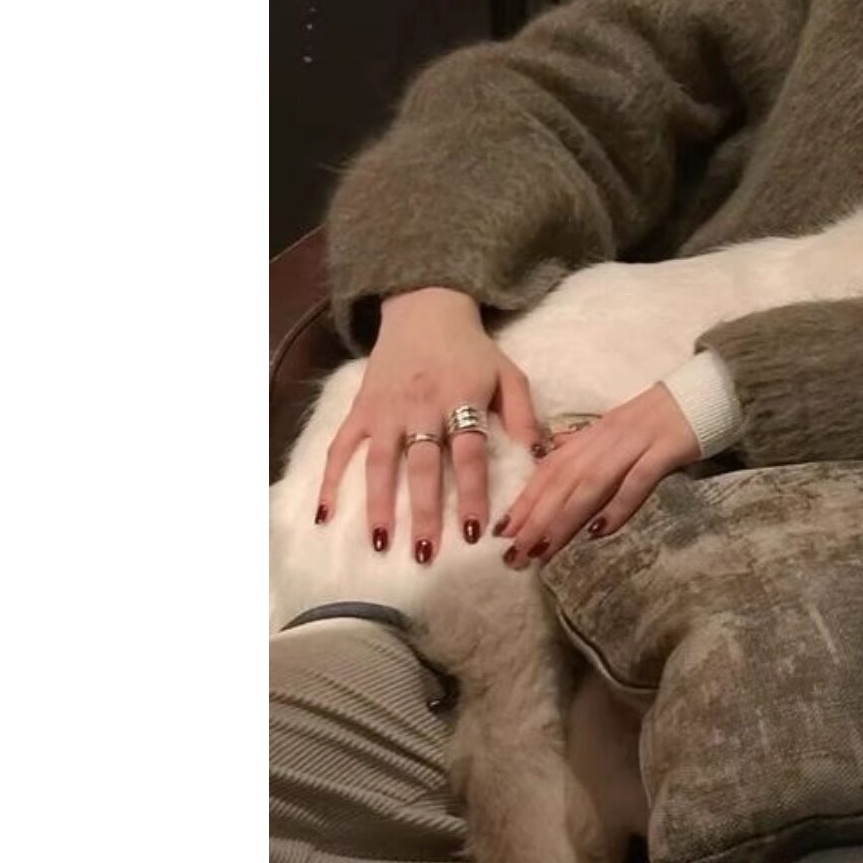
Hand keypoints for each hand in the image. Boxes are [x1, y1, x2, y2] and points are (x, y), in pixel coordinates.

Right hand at [317, 287, 542, 563]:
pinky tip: (325, 515)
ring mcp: (386, 409)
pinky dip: (330, 480)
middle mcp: (421, 407)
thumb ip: (522, 415)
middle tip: (426, 553)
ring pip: (380, 462)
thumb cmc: (472, 350)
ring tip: (381, 544)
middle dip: (424, 511)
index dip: (471, 492)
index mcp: (461, 399)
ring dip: (379, 504)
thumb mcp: (508, 373)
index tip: (474, 531)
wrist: (425, 309)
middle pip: (423, 465)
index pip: (469, 453)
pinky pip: (341, 447)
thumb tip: (538, 457)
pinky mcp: (360, 409)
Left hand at [497, 383, 697, 565]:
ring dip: (563, 517)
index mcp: (593, 435)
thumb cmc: (660, 418)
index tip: (502, 531)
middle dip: (535, 518)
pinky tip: (599, 531)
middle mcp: (607, 438)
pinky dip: (616, 505)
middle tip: (514, 553)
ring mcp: (636, 443)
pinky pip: (637, 480)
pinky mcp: (665, 449)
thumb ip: (584, 447)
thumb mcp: (615, 429)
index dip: (526, 499)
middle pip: (563, 479)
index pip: (551, 469)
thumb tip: (550, 459)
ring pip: (591, 482)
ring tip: (542, 549)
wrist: (703, 394)